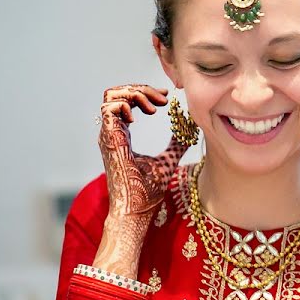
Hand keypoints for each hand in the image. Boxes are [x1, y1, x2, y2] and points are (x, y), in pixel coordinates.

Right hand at [99, 84, 188, 220]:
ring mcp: (109, 135)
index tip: (166, 97)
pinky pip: (109, 109)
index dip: (144, 92)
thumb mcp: (168, 160)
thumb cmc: (147, 192)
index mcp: (121, 134)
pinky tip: (144, 116)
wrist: (136, 210)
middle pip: (116, 93)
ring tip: (155, 107)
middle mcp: (112, 132)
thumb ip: (176, 145)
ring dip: (135, 94)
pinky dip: (128, 104)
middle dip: (141, 88)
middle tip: (164, 99)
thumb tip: (190, 132)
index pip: (124, 100)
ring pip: (110, 96)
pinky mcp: (110, 140)